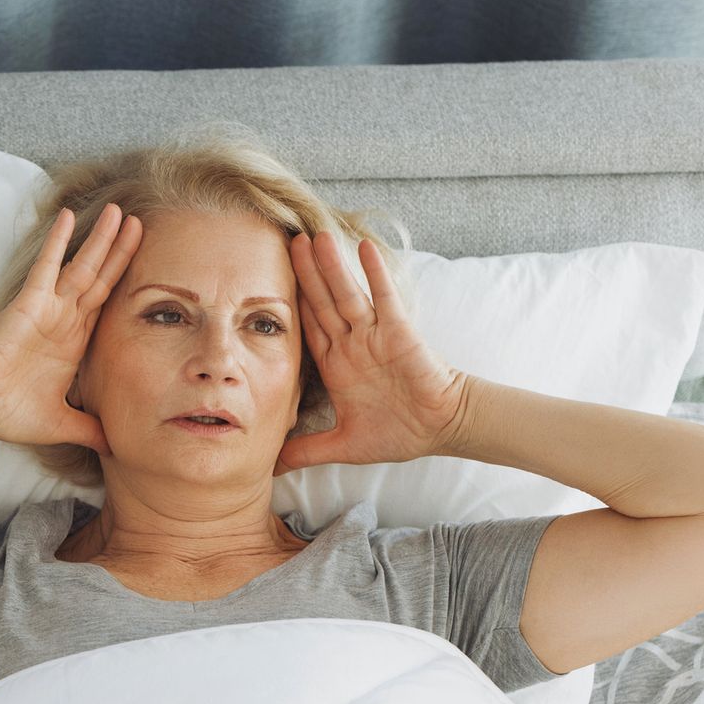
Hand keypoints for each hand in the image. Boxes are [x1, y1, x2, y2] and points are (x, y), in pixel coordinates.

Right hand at [0, 202, 142, 452]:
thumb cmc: (9, 413)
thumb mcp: (63, 424)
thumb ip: (91, 430)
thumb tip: (116, 449)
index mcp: (73, 343)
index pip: (107, 306)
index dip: (128, 284)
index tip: (151, 266)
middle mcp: (64, 320)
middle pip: (101, 279)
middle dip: (122, 252)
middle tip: (143, 224)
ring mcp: (48, 308)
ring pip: (83, 267)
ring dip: (102, 240)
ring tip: (120, 212)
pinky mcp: (30, 302)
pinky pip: (48, 265)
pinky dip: (58, 241)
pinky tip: (68, 215)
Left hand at [275, 233, 469, 474]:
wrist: (442, 429)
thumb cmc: (399, 432)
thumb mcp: (342, 445)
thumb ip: (306, 451)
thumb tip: (270, 468)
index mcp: (336, 364)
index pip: (305, 329)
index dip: (286, 306)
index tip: (262, 282)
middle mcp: (352, 343)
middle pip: (320, 302)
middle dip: (303, 273)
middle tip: (283, 240)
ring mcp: (375, 334)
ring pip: (346, 294)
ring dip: (331, 266)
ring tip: (315, 235)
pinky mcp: (400, 332)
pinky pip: (384, 298)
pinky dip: (374, 274)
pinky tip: (363, 248)